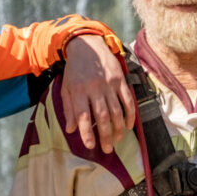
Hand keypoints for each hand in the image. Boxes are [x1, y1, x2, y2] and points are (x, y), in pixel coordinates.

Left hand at [61, 34, 134, 153]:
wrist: (88, 45)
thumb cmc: (74, 70)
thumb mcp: (66, 88)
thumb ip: (68, 109)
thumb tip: (71, 130)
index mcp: (78, 91)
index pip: (84, 116)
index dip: (87, 132)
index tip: (91, 146)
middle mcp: (94, 88)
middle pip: (102, 116)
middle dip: (105, 135)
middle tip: (107, 150)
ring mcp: (109, 84)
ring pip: (116, 110)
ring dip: (118, 128)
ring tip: (117, 140)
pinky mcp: (120, 80)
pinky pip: (127, 100)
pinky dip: (130, 114)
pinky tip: (128, 125)